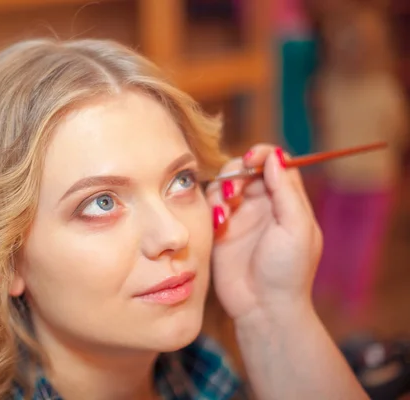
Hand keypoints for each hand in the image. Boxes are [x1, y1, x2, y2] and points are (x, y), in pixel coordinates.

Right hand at [206, 144, 322, 324]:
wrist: (263, 307)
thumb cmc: (287, 271)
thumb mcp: (296, 228)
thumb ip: (286, 191)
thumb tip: (274, 156)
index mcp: (286, 202)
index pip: (275, 164)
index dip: (263, 154)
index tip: (251, 158)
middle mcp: (262, 205)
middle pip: (246, 169)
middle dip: (237, 170)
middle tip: (235, 189)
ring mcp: (239, 217)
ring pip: (225, 184)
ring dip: (222, 188)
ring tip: (226, 210)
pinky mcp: (219, 230)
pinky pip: (210, 205)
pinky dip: (211, 205)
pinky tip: (219, 222)